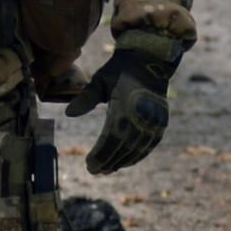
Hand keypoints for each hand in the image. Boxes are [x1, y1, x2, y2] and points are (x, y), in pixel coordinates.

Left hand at [65, 30, 185, 174]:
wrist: (150, 59)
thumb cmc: (120, 70)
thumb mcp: (100, 80)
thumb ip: (86, 98)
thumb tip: (69, 114)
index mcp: (126, 105)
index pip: (111, 137)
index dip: (100, 154)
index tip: (88, 164)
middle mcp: (143, 115)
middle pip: (123, 147)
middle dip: (108, 161)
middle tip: (93, 171)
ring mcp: (155, 120)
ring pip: (137, 149)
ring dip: (121, 161)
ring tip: (107, 169)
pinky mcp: (161, 122)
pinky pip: (149, 145)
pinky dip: (137, 155)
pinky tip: (124, 162)